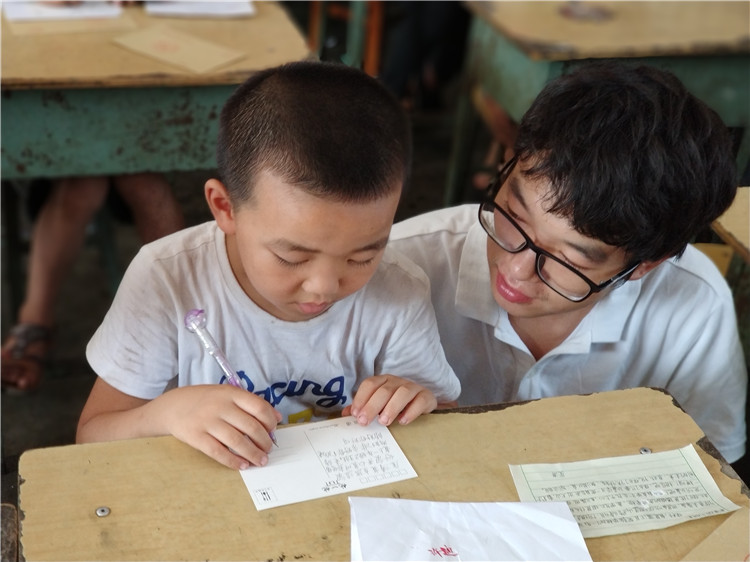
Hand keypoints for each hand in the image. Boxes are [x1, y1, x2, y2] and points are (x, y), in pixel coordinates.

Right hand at [153, 385, 280, 469]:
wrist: (172, 406)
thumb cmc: (205, 401)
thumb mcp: (227, 394)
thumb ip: (251, 403)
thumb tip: (276, 417)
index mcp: (231, 393)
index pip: (258, 407)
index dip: (270, 421)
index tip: (273, 431)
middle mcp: (220, 406)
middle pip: (250, 427)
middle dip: (264, 441)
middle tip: (268, 449)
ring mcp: (207, 422)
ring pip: (237, 441)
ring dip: (253, 454)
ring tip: (260, 460)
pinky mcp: (196, 437)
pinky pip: (219, 452)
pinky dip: (233, 461)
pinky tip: (242, 465)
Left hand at [343, 375, 436, 426]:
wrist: (422, 402)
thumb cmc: (396, 404)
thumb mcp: (379, 405)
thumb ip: (363, 408)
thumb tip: (345, 415)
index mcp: (383, 381)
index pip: (370, 384)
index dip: (361, 398)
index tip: (355, 414)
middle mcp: (397, 382)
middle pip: (384, 390)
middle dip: (372, 406)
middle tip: (364, 422)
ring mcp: (413, 387)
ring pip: (402, 392)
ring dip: (391, 407)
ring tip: (384, 422)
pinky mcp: (426, 396)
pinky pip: (420, 400)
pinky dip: (411, 411)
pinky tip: (403, 421)